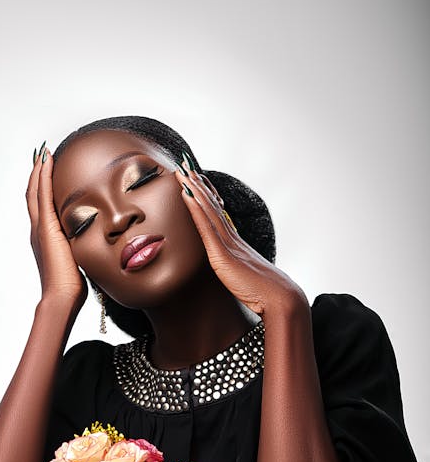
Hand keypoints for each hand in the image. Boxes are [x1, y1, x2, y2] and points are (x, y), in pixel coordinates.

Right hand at [26, 144, 87, 309]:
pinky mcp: (46, 228)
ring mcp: (40, 228)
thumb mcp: (80, 260)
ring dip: (39, 170)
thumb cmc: (72, 286)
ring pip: (35, 191)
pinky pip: (42, 195)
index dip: (43, 188)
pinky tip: (47, 161)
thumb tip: (99, 245)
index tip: (48, 171)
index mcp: (47, 238)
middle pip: (34, 195)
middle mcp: (39, 230)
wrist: (62, 296)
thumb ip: (84, 249)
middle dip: (37, 174)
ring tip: (43, 153)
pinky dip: (43, 176)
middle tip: (41, 154)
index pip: (42, 206)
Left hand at [175, 154, 305, 317]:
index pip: (218, 213)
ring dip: (193, 188)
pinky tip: (186, 194)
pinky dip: (195, 208)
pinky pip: (206, 226)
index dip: (206, 195)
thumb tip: (231, 272)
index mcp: (236, 244)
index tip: (196, 179)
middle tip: (184, 164)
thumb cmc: (265, 293)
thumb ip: (235, 271)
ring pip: (208, 209)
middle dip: (197, 184)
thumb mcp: (244, 279)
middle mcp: (232, 238)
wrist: (279, 298)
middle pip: (211, 204)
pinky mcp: (223, 254)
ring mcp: (228, 243)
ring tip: (181, 170)